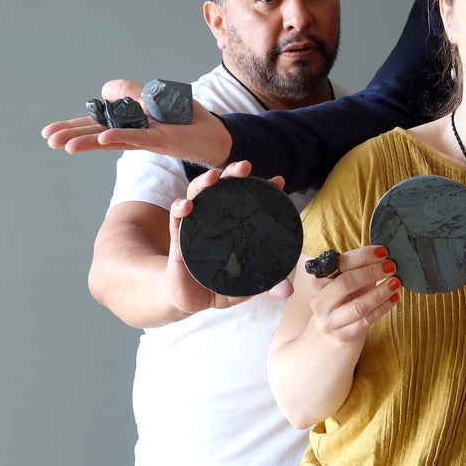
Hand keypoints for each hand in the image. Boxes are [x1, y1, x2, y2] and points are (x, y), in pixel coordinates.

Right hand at [41, 79, 231, 165]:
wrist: (218, 135)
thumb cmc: (188, 120)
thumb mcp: (157, 98)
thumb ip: (131, 93)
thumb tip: (104, 89)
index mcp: (131, 124)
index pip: (98, 124)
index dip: (76, 126)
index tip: (50, 133)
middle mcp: (137, 132)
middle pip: (100, 133)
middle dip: (74, 135)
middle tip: (48, 140)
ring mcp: (149, 137)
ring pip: (114, 139)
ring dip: (90, 141)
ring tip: (65, 146)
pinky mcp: (165, 140)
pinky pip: (140, 138)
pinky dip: (122, 137)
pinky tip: (103, 139)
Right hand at [167, 161, 290, 312]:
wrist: (190, 298)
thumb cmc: (220, 283)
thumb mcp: (246, 284)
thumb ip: (267, 284)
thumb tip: (288, 291)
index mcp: (234, 225)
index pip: (249, 200)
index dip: (263, 188)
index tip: (278, 181)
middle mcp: (215, 219)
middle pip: (223, 189)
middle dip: (233, 173)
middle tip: (245, 166)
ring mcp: (196, 225)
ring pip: (198, 195)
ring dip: (205, 182)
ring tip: (214, 176)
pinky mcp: (178, 239)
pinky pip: (176, 219)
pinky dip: (179, 208)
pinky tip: (186, 205)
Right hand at [306, 245, 400, 343]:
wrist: (334, 332)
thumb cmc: (345, 300)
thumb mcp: (347, 281)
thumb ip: (359, 268)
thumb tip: (383, 253)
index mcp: (318, 282)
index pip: (340, 264)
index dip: (363, 256)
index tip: (382, 252)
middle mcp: (319, 301)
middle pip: (346, 284)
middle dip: (371, 272)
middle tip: (391, 266)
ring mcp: (329, 321)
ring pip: (358, 306)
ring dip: (380, 292)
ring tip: (396, 282)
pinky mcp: (343, 336)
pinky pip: (366, 321)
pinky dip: (383, 308)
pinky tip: (394, 298)